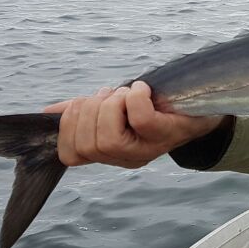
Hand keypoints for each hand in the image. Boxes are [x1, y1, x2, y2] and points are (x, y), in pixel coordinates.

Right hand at [42, 81, 227, 167]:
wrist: (201, 106)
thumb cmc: (154, 106)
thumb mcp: (115, 109)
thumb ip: (84, 111)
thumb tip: (48, 112)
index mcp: (109, 152)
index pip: (70, 155)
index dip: (67, 127)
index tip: (81, 105)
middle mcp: (127, 157)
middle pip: (88, 144)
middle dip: (90, 110)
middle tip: (109, 96)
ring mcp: (147, 149)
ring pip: (108, 136)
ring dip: (111, 104)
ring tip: (124, 93)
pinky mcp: (167, 134)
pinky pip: (140, 119)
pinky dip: (134, 98)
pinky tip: (141, 90)